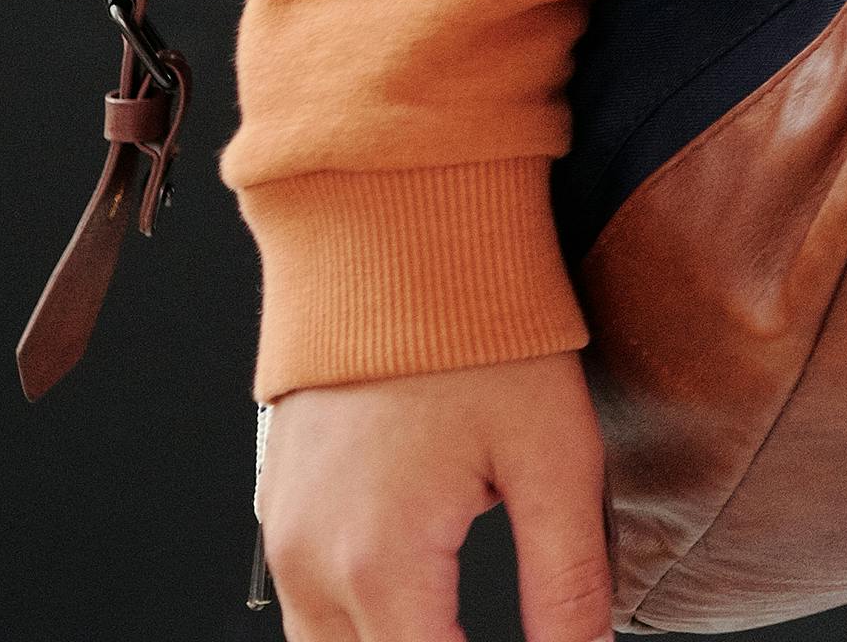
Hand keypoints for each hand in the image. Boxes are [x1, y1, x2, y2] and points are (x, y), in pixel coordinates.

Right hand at [257, 351, 609, 641]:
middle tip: (483, 638)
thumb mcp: (554, 456)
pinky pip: (305, 614)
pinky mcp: (279, 515)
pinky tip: (414, 619)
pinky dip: (355, 633)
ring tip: (456, 632)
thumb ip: (567, 575)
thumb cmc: (476, 336)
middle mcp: (313, 565)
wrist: (394, 244)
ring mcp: (284, 541)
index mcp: (380, 562)